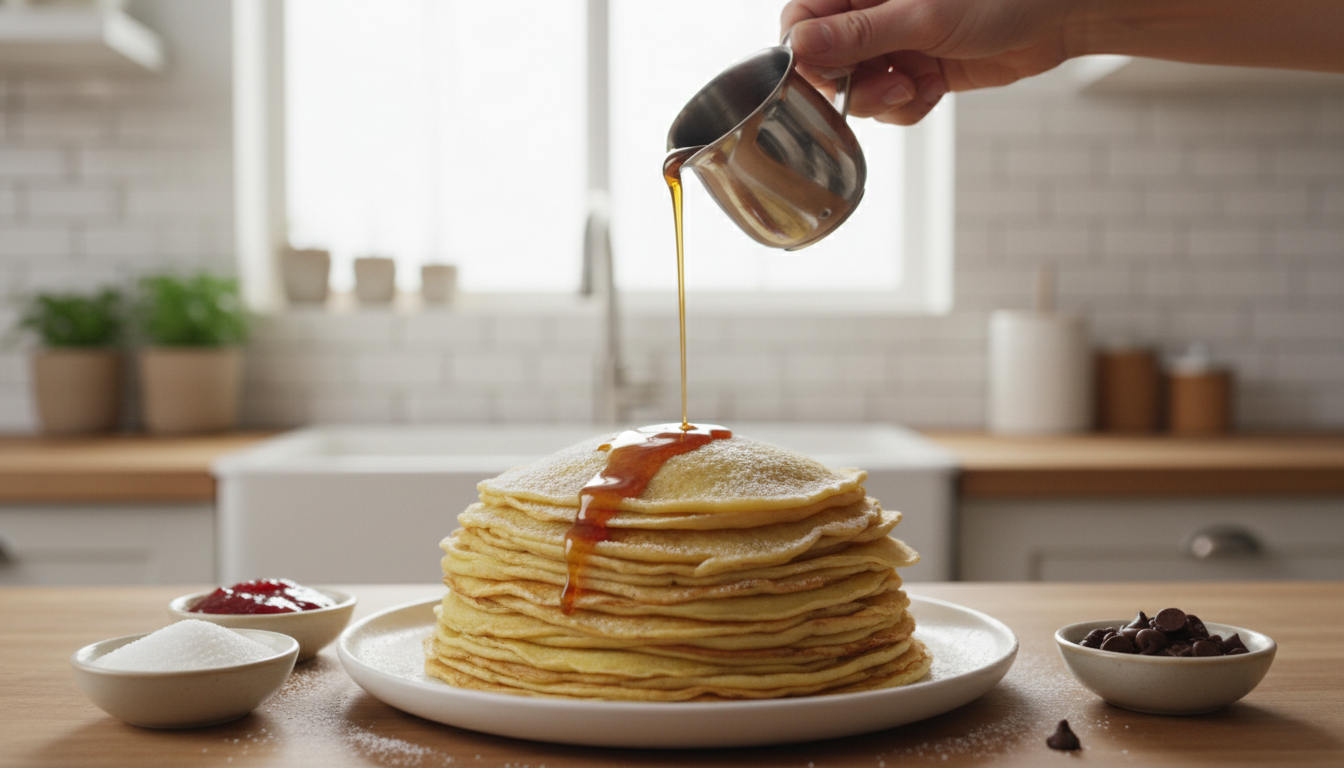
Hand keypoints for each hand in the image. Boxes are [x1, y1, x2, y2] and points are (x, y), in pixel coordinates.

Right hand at [781, 0, 1076, 124]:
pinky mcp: (914, 70)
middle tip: (886, 87)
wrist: (1057, 16)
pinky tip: (932, 90)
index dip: (807, 55)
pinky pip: (887, 103)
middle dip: (851, 85)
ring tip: (914, 89)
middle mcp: (871, 15)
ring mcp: (893, 44)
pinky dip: (905, 107)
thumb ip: (857, 35)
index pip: (801, 21)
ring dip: (881, 101)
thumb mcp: (921, 17)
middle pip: (825, 63)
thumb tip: (800, 44)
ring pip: (855, 88)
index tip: (827, 76)